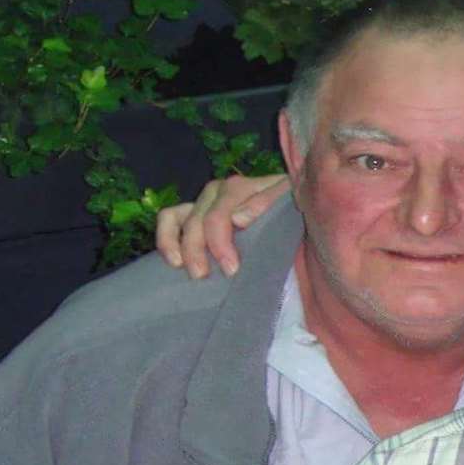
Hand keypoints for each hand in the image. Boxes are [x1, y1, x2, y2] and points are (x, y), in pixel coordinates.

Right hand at [155, 174, 288, 279]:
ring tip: (182, 268)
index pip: (220, 214)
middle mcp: (218, 191)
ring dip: (175, 243)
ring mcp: (204, 201)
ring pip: (177, 217)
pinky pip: (170, 218)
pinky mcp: (195, 212)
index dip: (221, 243)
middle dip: (198, 249)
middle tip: (203, 276)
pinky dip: (166, 237)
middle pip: (198, 219)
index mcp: (242, 188)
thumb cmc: (296, 216)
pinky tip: (173, 261)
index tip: (231, 270)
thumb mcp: (290, 205)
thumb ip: (268, 204)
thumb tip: (237, 218)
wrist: (297, 219)